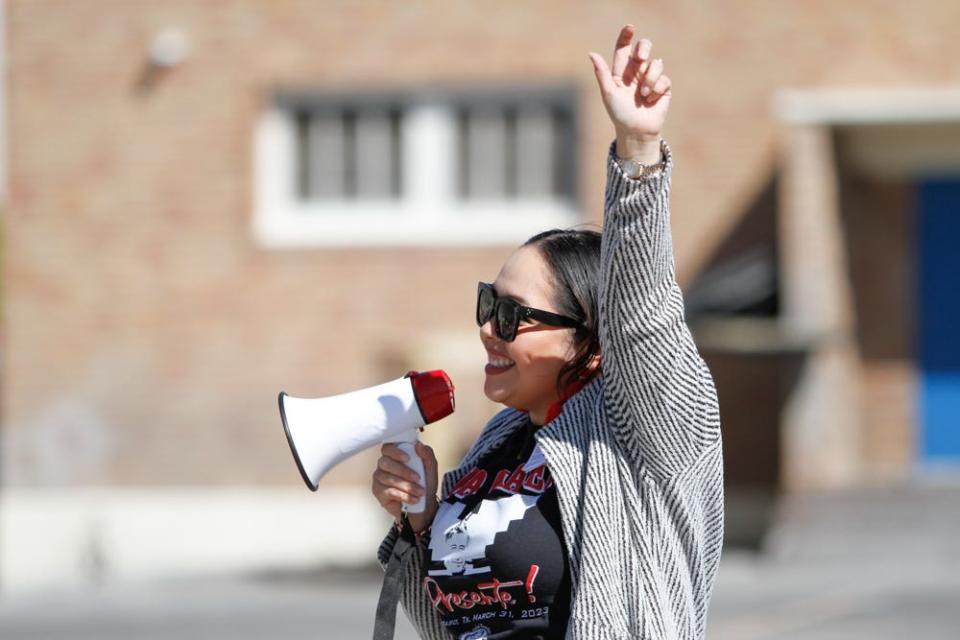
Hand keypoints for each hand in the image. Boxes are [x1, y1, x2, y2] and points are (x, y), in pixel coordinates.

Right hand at [372, 441, 438, 532]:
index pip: (388, 448)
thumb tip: (418, 444)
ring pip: (388, 478)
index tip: (407, 458)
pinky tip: (413, 499)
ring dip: (407, 486)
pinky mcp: (378, 492)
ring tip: (420, 492)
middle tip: (418, 478)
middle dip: (403, 471)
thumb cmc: (425, 484)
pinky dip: (404, 495)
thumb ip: (427, 454)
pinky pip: (389, 491)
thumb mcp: (430, 468)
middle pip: (386, 462)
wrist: (424, 505)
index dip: (395, 451)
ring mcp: (379, 478)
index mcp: (395, 455)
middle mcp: (384, 465)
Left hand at [589, 25, 671, 162]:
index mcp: (622, 71)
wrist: (636, 131)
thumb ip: (602, 73)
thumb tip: (591, 53)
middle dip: (644, 48)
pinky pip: (664, 79)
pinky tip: (651, 100)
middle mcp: (637, 72)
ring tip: (643, 94)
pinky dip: (656, 90)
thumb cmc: (619, 113)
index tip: (630, 27)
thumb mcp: (609, 93)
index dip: (627, 36)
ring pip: (656, 63)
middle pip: (644, 47)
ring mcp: (651, 78)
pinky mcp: (663, 87)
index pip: (624, 48)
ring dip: (649, 79)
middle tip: (641, 57)